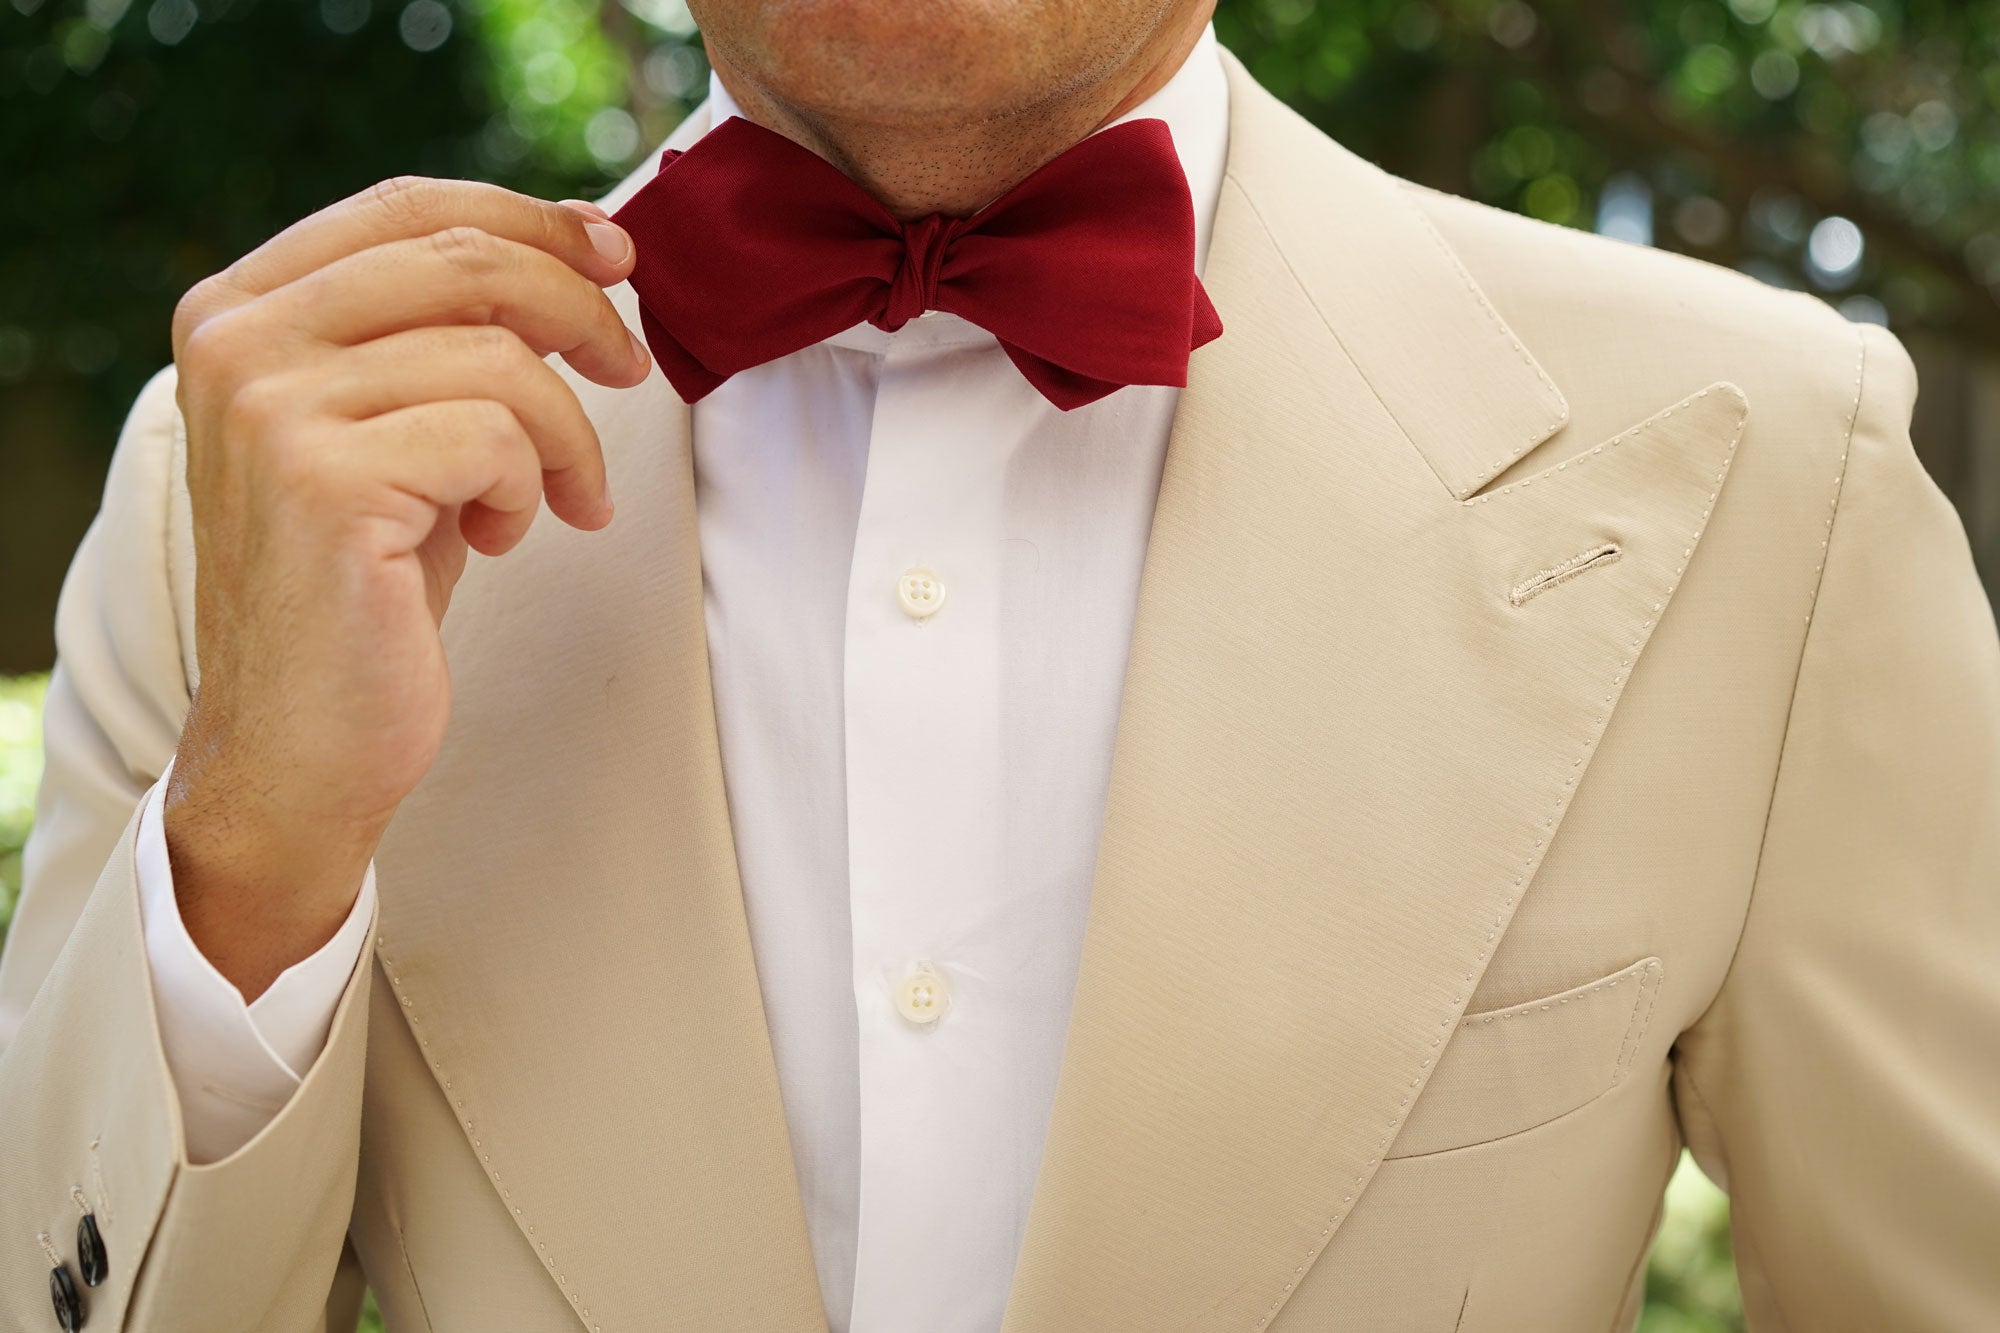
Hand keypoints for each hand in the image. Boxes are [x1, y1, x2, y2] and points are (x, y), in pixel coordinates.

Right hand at [161, 177, 648, 999]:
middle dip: (581, 309)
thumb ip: (447, 332)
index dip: (530, 219)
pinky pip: (498, 436)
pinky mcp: (325, 481)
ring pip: (499, 356)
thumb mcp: (397, 427)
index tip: (616, 256)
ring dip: (567, 433)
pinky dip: (536, 485)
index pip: (407, 207)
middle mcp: (236, 341)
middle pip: (464, 260)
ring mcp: (271, 407)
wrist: (302, 740)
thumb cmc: (367, 585)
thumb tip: (581, 244)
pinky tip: (509, 535)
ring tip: (557, 498)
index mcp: (239, 308)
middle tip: (633, 368)